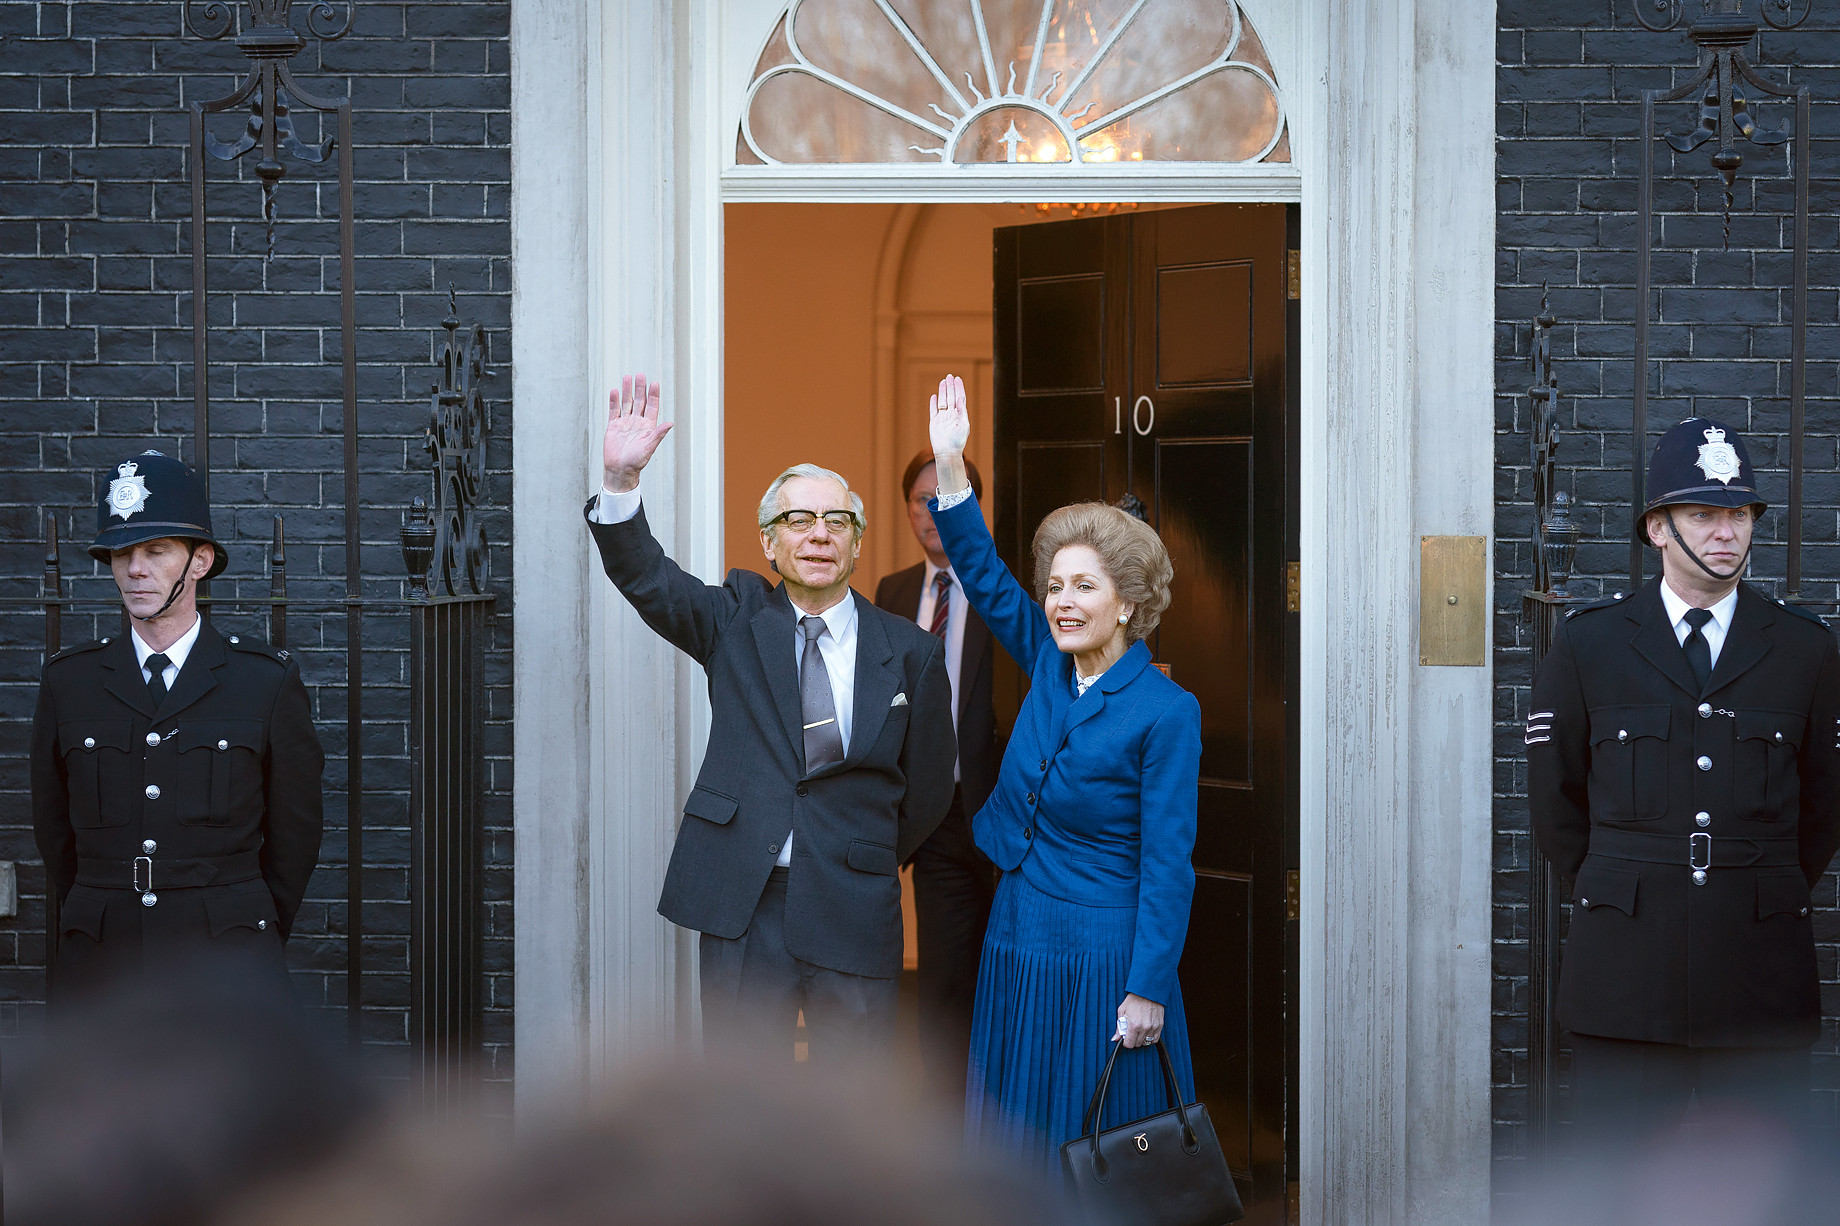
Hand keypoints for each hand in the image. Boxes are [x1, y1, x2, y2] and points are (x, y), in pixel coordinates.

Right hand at [601, 374, 672, 492]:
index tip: (654, 383)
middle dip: (640, 388)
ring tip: (627, 377)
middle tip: (640, 375)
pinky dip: (614, 401)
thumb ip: (658, 434)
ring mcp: (625, 423)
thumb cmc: (636, 461)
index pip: (652, 406)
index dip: (653, 395)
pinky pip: (614, 410)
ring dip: (627, 391)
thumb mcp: (649, 447)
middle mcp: (637, 422)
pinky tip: (615, 391)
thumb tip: (670, 423)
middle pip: (639, 401)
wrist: (620, 470)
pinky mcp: (613, 426)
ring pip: (627, 403)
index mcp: (648, 426)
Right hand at [928, 374, 970, 495]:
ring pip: (942, 401)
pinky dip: (933, 403)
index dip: (959, 388)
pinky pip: (933, 410)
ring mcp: (942, 418)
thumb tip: (960, 398)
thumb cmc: (958, 441)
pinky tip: (934, 396)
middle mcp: (951, 415)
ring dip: (943, 391)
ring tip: (943, 381)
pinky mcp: (934, 422)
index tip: (958, 379)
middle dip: (950, 386)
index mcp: (960, 415)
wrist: (947, 453)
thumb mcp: (964, 425)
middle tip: (950, 376)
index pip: (960, 398)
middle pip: (951, 397)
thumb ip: (962, 411)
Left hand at [1115, 993, 1164, 1048]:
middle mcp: (1144, 1028)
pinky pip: (1155, 1039)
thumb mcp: (1122, 1011)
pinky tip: (1146, 1032)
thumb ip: (1119, 1027)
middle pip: (1137, 1044)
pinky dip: (1150, 1038)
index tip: (1125, 1039)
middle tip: (1131, 1032)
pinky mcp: (1159, 1026)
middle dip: (1133, 1040)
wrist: (1148, 991)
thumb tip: (1115, 1039)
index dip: (1125, 1042)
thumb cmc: (1134, 999)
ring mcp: (1153, 1027)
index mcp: (1133, 1025)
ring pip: (1146, 1043)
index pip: (1129, 1044)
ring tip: (1139, 1031)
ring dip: (1141, 1039)